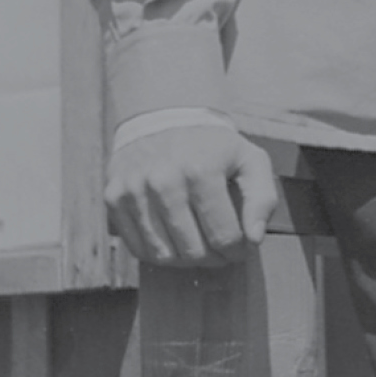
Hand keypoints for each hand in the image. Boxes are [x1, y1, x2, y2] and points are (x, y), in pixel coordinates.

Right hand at [104, 123, 276, 266]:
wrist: (162, 115)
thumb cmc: (213, 146)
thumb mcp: (250, 160)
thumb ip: (262, 198)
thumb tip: (255, 239)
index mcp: (201, 171)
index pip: (224, 237)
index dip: (238, 251)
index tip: (242, 248)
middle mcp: (163, 181)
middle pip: (193, 251)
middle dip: (214, 259)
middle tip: (222, 252)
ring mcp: (134, 190)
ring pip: (164, 255)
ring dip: (187, 261)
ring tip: (200, 248)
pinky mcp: (113, 197)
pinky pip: (137, 248)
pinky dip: (159, 254)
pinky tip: (174, 243)